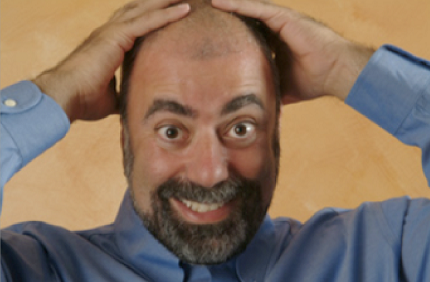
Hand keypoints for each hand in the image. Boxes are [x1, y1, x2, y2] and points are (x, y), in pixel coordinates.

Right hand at [33, 0, 189, 121]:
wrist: (66, 97)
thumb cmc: (85, 99)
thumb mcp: (112, 97)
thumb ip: (126, 94)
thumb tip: (137, 103)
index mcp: (109, 44)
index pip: (135, 25)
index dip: (152, 17)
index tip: (170, 13)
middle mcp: (110, 32)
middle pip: (141, 10)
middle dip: (161, 3)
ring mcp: (113, 31)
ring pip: (146, 10)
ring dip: (167, 2)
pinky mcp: (117, 36)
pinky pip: (148, 21)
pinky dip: (167, 14)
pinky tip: (185, 9)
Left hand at [212, 0, 373, 102]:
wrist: (337, 73)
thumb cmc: (315, 80)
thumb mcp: (283, 87)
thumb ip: (270, 89)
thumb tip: (257, 106)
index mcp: (276, 42)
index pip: (248, 35)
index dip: (229, 34)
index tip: (209, 35)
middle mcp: (277, 28)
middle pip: (245, 19)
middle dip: (225, 17)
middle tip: (201, 14)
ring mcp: (281, 21)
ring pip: (248, 10)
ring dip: (227, 6)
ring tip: (205, 3)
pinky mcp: (284, 18)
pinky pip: (256, 9)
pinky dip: (237, 5)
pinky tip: (218, 2)